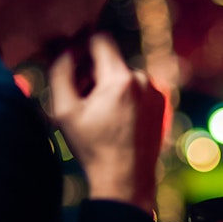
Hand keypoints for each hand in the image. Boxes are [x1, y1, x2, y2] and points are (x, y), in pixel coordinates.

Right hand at [47, 33, 164, 211]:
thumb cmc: (93, 148)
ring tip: (99, 117)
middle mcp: (143, 80)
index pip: (100, 40)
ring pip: (123, 76)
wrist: (126, 181)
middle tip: (81, 102)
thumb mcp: (65, 111)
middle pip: (110, 61)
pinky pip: (136, 90)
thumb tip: (63, 48)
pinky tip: (115, 123)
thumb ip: (60, 72)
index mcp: (121, 78)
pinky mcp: (161, 105)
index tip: (71, 64)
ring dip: (108, 88)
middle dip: (93, 74)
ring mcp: (156, 92)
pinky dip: (123, 99)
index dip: (81, 47)